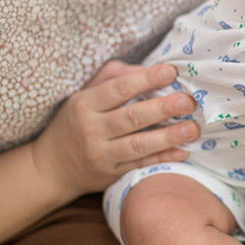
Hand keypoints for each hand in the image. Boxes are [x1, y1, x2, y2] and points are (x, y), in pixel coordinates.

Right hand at [30, 61, 198, 196]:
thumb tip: (144, 69)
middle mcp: (92, 130)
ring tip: (193, 128)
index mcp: (85, 105)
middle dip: (163, 108)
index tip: (172, 72)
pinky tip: (183, 151)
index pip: (119, 89)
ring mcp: (101, 155)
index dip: (146, 79)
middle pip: (132, 117)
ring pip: (138, 145)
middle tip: (189, 101)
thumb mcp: (84, 95)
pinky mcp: (110, 175)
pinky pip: (140, 166)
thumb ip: (113, 77)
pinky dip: (162, 159)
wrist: (52, 167)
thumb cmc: (75, 122)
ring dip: (168, 136)